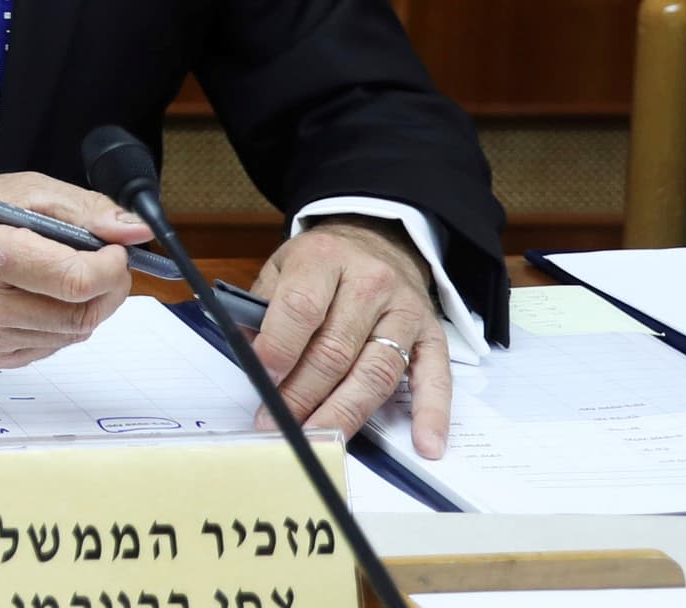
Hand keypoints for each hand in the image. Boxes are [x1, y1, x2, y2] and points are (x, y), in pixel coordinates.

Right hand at [0, 173, 152, 368]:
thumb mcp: (20, 190)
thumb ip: (83, 209)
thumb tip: (136, 230)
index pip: (77, 281)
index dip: (110, 266)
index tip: (112, 249)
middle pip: (82, 314)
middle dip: (108, 288)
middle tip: (104, 262)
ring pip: (73, 334)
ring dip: (86, 305)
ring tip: (66, 275)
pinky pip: (52, 346)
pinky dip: (60, 322)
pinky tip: (40, 296)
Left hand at [249, 216, 450, 457]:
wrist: (380, 241)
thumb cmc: (323, 262)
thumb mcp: (282, 265)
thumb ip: (262, 306)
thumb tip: (248, 355)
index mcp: (325, 258)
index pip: (301, 308)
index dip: (280, 348)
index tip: (262, 380)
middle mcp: (371, 283)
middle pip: (337, 349)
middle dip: (304, 394)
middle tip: (279, 424)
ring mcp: (406, 311)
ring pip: (376, 371)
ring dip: (346, 412)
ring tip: (321, 440)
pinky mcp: (434, 336)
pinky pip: (436, 379)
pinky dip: (432, 414)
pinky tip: (425, 444)